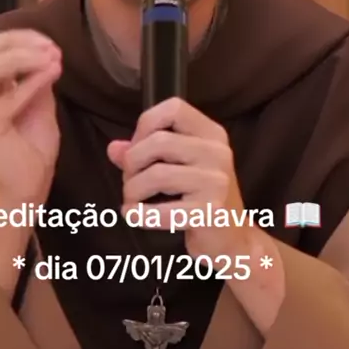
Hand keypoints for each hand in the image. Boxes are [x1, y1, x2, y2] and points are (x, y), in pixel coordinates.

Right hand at [0, 29, 61, 204]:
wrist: (27, 187)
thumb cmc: (31, 147)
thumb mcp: (38, 102)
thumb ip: (35, 77)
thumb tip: (47, 51)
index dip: (20, 37)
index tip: (50, 42)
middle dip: (20, 43)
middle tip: (52, 48)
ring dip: (23, 57)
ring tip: (52, 59)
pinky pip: (7, 97)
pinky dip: (32, 82)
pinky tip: (52, 74)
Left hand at [107, 97, 244, 259]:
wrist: (234, 240)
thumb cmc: (202, 198)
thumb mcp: (180, 168)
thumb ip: (146, 153)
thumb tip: (114, 148)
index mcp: (212, 135)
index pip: (174, 109)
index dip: (145, 125)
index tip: (137, 147)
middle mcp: (217, 153)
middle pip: (158, 142)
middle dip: (132, 162)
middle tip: (130, 180)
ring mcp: (216, 182)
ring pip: (156, 174)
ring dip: (133, 190)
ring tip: (132, 200)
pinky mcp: (209, 212)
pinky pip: (161, 210)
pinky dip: (138, 214)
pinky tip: (134, 215)